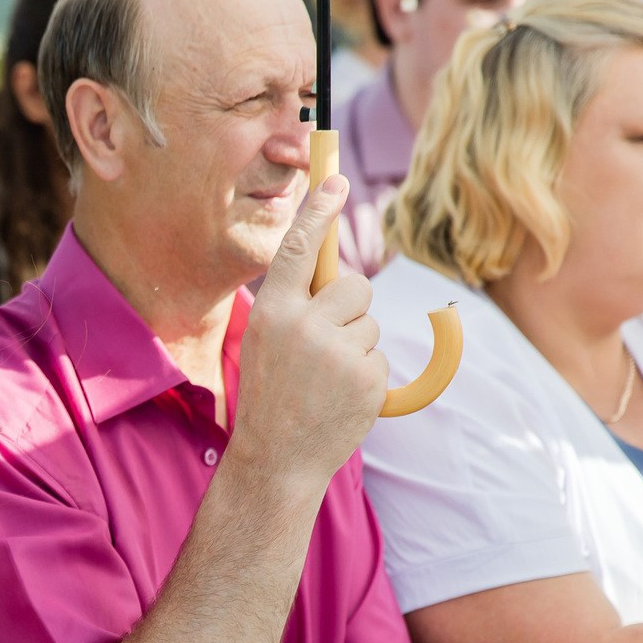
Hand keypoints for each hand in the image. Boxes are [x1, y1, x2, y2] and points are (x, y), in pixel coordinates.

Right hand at [231, 174, 388, 489]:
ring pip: (368, 323)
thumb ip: (292, 307)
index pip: (297, 250)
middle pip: (354, 286)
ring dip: (355, 347)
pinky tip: (339, 397)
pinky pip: (378, 356)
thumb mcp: (264, 345)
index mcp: (271, 314)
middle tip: (326, 344)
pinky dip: (364, 375)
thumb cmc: (269, 398)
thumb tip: (330, 270)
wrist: (276, 460)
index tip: (336, 181)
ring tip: (326, 380)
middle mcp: (303, 326)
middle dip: (350, 308)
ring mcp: (337, 353)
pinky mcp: (366, 377)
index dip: (317, 212)